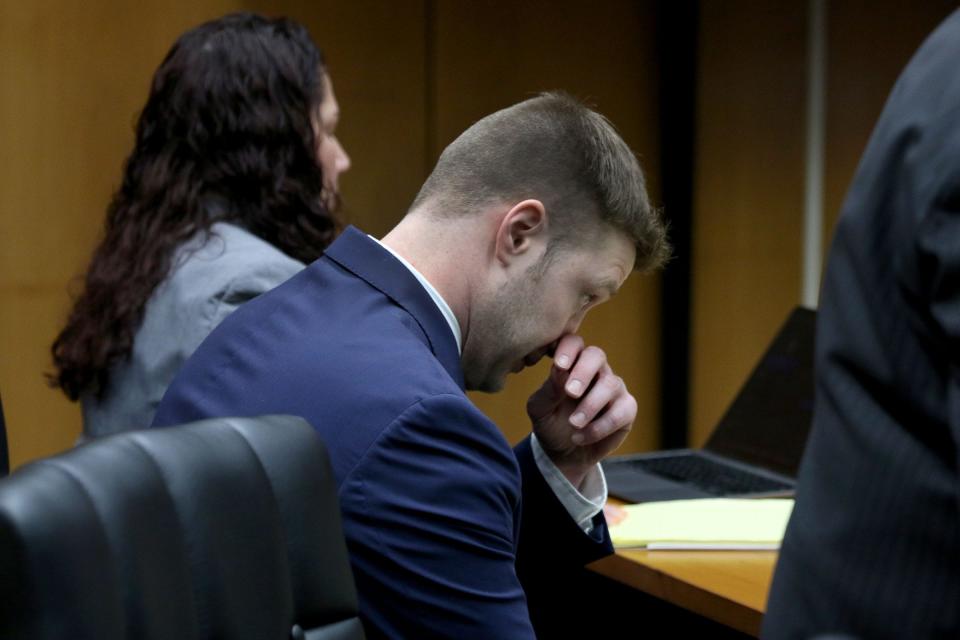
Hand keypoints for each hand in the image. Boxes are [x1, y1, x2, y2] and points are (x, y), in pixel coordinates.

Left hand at [526, 334, 635, 487]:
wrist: (562, 453)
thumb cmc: (550, 422)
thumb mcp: (540, 408)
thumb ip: (548, 389)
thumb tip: (560, 371)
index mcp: (571, 363)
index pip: (574, 343)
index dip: (568, 349)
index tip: (559, 365)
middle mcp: (595, 370)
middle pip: (597, 355)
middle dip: (583, 372)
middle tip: (570, 392)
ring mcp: (613, 388)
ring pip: (610, 385)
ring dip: (590, 406)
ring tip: (573, 424)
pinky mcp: (626, 409)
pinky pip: (621, 412)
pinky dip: (600, 427)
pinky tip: (580, 437)